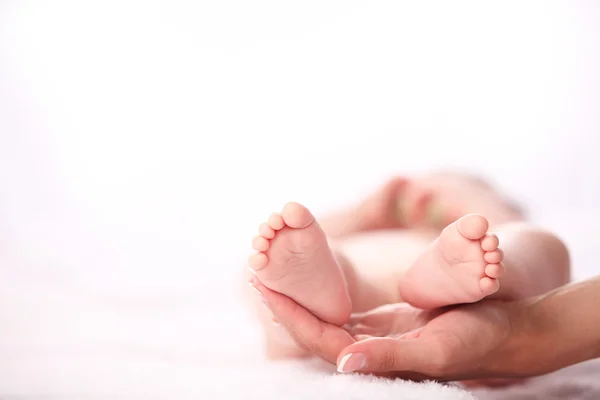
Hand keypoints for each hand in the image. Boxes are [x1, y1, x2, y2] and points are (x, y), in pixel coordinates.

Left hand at [254, 278, 528, 380]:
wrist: (506, 331)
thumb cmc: (476, 341)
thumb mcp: (435, 350)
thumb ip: (389, 358)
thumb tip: (343, 362)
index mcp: (375, 360)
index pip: (319, 340)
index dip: (290, 316)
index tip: (262, 288)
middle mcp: (369, 351)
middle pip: (314, 330)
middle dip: (286, 305)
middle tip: (257, 274)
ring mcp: (376, 336)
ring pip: (327, 318)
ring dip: (302, 297)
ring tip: (275, 272)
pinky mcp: (387, 323)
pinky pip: (345, 309)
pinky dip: (325, 293)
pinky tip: (311, 279)